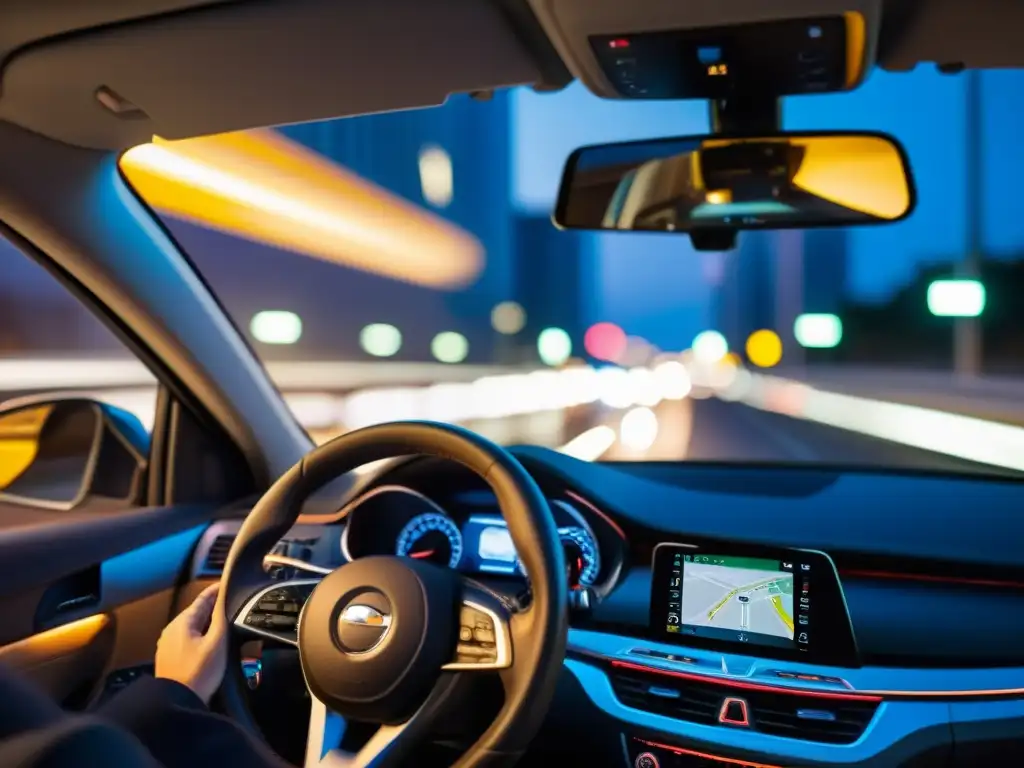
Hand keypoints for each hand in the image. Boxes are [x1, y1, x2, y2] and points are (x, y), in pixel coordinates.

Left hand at [155, 583, 226, 703]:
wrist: (177, 702)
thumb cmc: (200, 671)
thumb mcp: (217, 642)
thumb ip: (220, 617)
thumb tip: (223, 597)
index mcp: (182, 622)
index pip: (202, 598)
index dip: (216, 590)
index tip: (229, 583)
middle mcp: (171, 629)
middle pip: (195, 611)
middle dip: (212, 606)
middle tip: (231, 602)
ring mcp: (167, 643)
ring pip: (191, 625)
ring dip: (206, 620)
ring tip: (223, 620)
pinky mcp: (168, 657)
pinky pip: (186, 637)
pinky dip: (199, 633)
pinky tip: (209, 639)